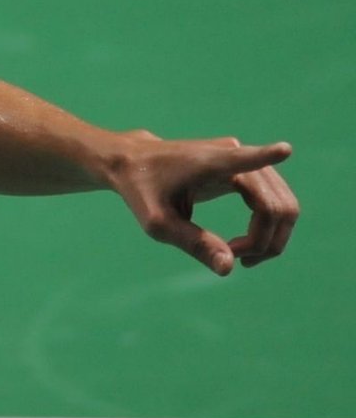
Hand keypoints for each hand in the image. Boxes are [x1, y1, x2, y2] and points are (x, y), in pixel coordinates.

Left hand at [107, 131, 297, 275]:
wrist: (134, 163)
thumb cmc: (142, 191)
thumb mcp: (159, 223)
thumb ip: (194, 243)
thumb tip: (230, 267)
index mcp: (207, 163)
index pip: (243, 158)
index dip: (266, 156)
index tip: (284, 149)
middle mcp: (232, 153)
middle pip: (275, 205)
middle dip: (266, 241)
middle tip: (236, 260)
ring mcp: (243, 158)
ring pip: (283, 206)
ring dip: (270, 239)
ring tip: (236, 255)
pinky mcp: (247, 168)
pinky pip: (276, 202)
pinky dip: (269, 229)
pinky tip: (242, 246)